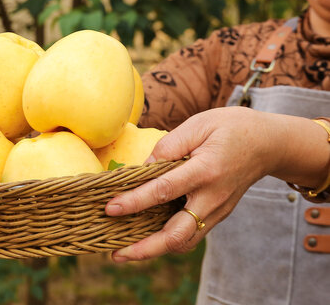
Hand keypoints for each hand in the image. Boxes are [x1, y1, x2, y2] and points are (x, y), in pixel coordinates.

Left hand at [105, 106, 288, 261]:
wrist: (268, 144)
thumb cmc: (230, 128)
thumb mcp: (198, 124)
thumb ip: (168, 146)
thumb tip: (143, 168)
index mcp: (205, 170)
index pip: (164, 190)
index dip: (135, 201)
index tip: (111, 208)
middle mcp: (212, 197)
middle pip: (176, 234)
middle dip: (144, 248)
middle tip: (115, 254)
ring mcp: (218, 211)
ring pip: (184, 242)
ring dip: (154, 251)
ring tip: (125, 252)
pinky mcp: (218, 215)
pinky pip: (192, 235)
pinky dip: (168, 241)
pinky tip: (147, 239)